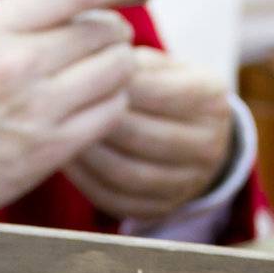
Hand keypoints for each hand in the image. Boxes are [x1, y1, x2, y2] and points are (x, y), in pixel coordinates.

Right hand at [0, 0, 152, 217]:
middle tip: (112, 45)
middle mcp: (19, 62)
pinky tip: (99, 106)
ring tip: (105, 76)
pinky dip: (114, 106)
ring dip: (121, 71)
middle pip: (105, 31)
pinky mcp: (49, 149)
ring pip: (118, 72)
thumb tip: (87, 6)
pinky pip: (110, 114)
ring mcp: (37, 108)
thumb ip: (26, 19)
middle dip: (117, 35)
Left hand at [65, 47, 234, 222]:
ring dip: (88, 155)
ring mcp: (185, 183)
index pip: (160, 93)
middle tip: (65, 107)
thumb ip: (139, 65)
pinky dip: (86, 181)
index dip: (118, 85)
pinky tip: (68, 161)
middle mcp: (206, 146)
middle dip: (98, 121)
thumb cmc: (169, 93)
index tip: (85, 73)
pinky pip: (117, 198)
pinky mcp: (159, 209)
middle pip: (142, 137)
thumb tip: (95, 63)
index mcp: (211, 101)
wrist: (197, 143)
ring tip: (63, 134)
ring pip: (127, 173)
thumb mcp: (168, 68)